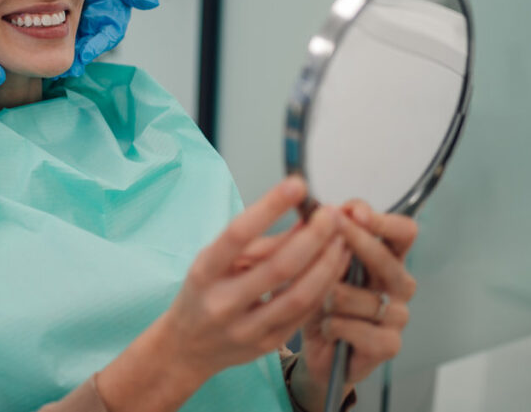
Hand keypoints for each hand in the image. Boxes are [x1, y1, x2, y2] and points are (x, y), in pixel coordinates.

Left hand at [59, 0, 158, 77]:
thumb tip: (152, 0)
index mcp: (112, 30)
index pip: (106, 39)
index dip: (96, 46)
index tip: (85, 53)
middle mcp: (97, 39)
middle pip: (88, 51)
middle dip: (79, 61)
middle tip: (69, 69)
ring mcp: (84, 41)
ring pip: (76, 55)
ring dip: (68, 64)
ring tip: (58, 72)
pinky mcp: (71, 41)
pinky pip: (66, 50)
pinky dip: (58, 56)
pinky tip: (48, 64)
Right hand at [160, 177, 349, 381]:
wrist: (188, 347)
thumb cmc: (204, 292)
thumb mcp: (216, 260)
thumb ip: (258, 242)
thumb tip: (304, 217)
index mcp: (204, 272)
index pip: (238, 234)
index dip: (270, 207)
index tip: (297, 184)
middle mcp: (223, 303)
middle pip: (279, 267)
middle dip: (313, 236)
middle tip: (332, 214)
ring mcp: (247, 328)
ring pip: (299, 295)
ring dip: (327, 263)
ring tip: (342, 238)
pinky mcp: (267, 344)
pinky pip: (304, 313)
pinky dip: (324, 285)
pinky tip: (335, 265)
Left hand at [297, 201, 417, 390]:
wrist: (318, 348)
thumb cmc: (322, 300)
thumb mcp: (320, 262)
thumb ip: (327, 233)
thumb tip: (321, 206)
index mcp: (389, 259)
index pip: (404, 232)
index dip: (382, 221)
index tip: (353, 212)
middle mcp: (399, 284)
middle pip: (386, 258)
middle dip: (353, 242)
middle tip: (328, 232)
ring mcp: (398, 316)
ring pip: (360, 296)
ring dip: (330, 298)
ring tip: (318, 303)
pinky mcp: (389, 345)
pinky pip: (353, 327)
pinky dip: (332, 326)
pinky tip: (327, 329)